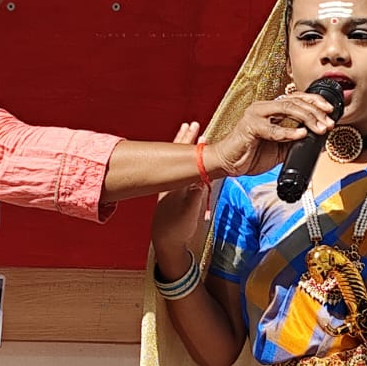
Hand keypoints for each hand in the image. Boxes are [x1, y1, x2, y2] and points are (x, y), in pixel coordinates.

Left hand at [151, 121, 206, 267]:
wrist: (166, 242)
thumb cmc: (177, 230)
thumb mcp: (187, 216)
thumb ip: (194, 199)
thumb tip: (200, 182)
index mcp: (174, 185)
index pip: (181, 159)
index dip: (189, 145)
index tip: (198, 133)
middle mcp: (170, 183)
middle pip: (177, 155)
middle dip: (185, 139)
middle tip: (192, 124)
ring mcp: (171, 186)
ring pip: (176, 161)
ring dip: (183, 146)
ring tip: (189, 132)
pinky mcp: (173, 192)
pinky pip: (178, 169)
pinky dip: (183, 159)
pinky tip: (188, 156)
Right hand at [208, 93, 334, 178]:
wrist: (228, 164)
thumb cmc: (251, 154)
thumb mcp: (281, 148)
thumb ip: (296, 141)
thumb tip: (318, 141)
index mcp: (272, 110)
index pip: (297, 98)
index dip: (315, 102)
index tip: (331, 111)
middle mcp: (265, 107)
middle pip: (295, 101)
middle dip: (316, 112)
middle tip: (328, 123)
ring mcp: (256, 114)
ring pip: (287, 108)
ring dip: (307, 118)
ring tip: (319, 128)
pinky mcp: (250, 126)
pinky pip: (273, 128)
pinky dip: (288, 132)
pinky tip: (300, 134)